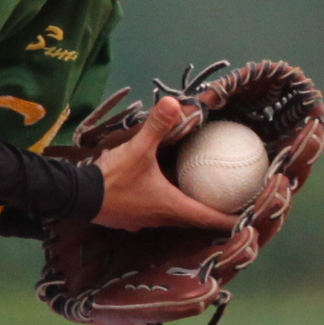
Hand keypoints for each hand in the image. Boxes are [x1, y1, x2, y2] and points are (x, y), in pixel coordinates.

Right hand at [90, 97, 235, 230]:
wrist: (76, 196)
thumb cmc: (113, 178)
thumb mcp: (137, 149)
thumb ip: (157, 126)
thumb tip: (175, 102)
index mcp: (171, 206)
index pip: (208, 217)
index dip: (230, 219)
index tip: (247, 218)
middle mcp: (161, 218)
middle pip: (194, 220)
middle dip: (212, 214)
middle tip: (228, 202)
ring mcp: (144, 222)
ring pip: (174, 218)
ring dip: (188, 209)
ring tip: (200, 195)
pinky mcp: (130, 220)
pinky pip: (156, 214)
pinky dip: (166, 205)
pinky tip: (164, 191)